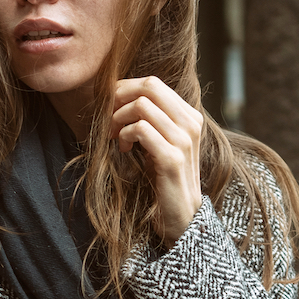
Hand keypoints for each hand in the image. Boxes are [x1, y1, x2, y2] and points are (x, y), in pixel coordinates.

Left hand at [110, 77, 203, 244]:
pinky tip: (123, 148)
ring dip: (118, 119)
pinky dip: (124, 135)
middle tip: (108, 117)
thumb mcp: (160, 142)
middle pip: (149, 86)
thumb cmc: (164, 178)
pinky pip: (140, 129)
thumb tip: (118, 95)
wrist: (181, 216)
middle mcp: (190, 123)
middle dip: (120, 97)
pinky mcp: (172, 158)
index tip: (111, 107)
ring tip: (115, 136)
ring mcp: (183, 140)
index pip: (153, 83)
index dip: (125, 89)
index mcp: (189, 116)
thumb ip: (151, 118)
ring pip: (141, 105)